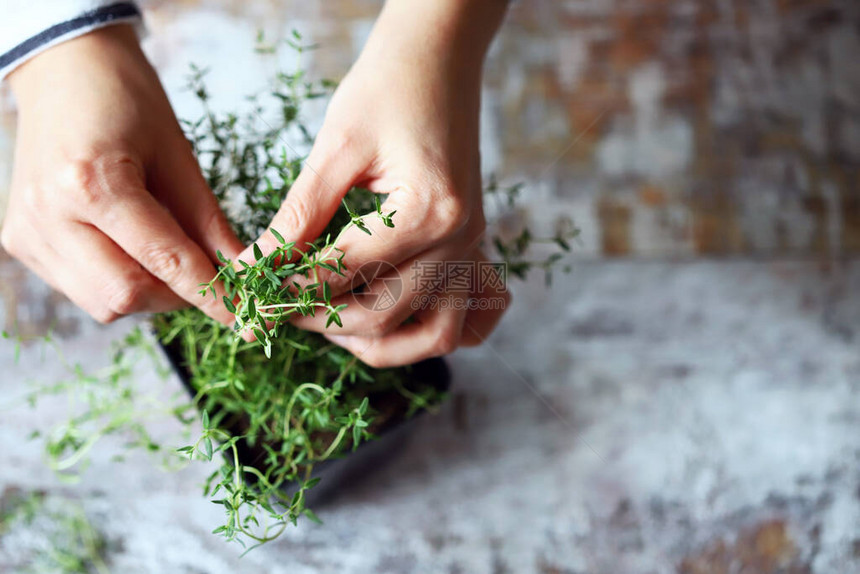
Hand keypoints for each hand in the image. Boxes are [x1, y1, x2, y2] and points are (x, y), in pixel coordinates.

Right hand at [1, 25, 242, 324]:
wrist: (65, 69)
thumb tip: (246, 272)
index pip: (164, 261)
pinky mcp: (20, 240)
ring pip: (102, 302)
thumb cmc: (126, 99)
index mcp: (91, 183)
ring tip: (166, 256)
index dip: (210, 294)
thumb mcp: (178, 155)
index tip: (244, 314)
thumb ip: (209, 222)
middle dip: (175, 297)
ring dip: (147, 294)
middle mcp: (49, 214)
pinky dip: (117, 281)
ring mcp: (27, 231)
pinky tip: (131, 250)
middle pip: (125, 296)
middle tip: (205, 276)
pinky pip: (79, 288)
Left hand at [240, 0, 509, 366]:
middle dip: (319, 319)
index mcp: (428, 212)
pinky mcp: (473, 246)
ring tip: (328, 321)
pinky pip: (468, 317)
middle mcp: (459, 240)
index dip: (286, 289)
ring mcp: (473, 247)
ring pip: (430, 334)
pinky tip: (395, 320)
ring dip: (375, 340)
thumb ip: (299, 216)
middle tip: (275, 307)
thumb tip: (256, 267)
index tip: (249, 297)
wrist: (440, 55)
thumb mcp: (335, 148)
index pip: (341, 274)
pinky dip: (432, 329)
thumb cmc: (388, 86)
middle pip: (382, 315)